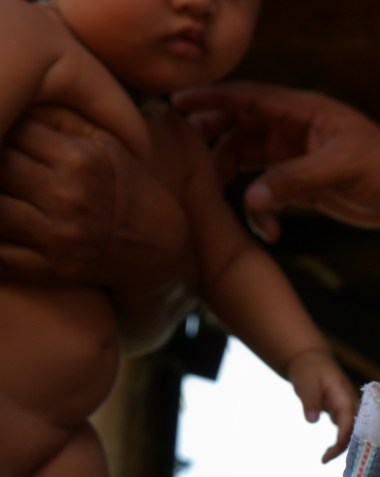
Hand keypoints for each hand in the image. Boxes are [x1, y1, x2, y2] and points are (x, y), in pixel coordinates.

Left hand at [0, 106, 192, 299]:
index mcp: (80, 160)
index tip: (6, 128)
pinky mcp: (53, 270)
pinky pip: (0, 257)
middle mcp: (68, 197)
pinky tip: (3, 228)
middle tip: (5, 164)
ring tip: (4, 191)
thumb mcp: (108, 146)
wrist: (161, 248)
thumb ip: (63, 120)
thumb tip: (21, 101)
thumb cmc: (128, 189)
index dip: (4, 126)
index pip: (15, 130)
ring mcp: (59, 237)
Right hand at [173, 83, 379, 240]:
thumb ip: (295, 179)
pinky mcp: (299, 183)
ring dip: (236, 186)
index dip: (211, 99)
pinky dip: (261, 210)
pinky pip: (265, 192)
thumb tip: (253, 198)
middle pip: (236, 128)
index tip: (177, 105)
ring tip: (243, 211)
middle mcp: (291, 129)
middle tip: (190, 165)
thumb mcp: (340, 168)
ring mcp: (293, 156)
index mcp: (301, 111)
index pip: (247, 98)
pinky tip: (271, 231)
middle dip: (212, 144)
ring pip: (245, 162)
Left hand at [285, 348, 358, 461]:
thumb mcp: (306, 384)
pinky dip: (340, 441)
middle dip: (344, 448)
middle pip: (355, 430)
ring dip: (342, 446)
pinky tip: (328, 451)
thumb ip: (310, 402)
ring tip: (325, 458)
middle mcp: (351, 404)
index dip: (342, 440)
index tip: (330, 454)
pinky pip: (346, 429)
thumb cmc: (309, 371)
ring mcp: (348, 408)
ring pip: (352, 431)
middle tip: (325, 460)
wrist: (312, 361)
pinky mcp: (344, 412)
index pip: (349, 423)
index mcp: (344, 397)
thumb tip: (312, 421)